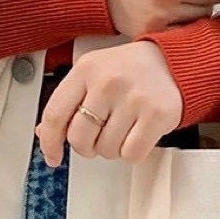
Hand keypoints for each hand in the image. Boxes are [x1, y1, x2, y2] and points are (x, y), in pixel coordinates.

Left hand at [34, 40, 181, 167]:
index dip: (49, 142)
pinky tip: (138, 134)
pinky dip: (133, 152)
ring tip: (124, 128)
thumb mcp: (94, 73)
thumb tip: (44, 132)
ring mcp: (132, 97)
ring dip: (113, 148)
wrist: (175, 61)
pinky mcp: (156, 114)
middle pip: (79, 138)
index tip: (53, 156)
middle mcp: (107, 81)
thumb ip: (69, 100)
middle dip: (87, 147)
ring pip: (106, 150)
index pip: (55, 114)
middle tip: (99, 137)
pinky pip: (131, 154)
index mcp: (86, 69)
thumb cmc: (131, 70)